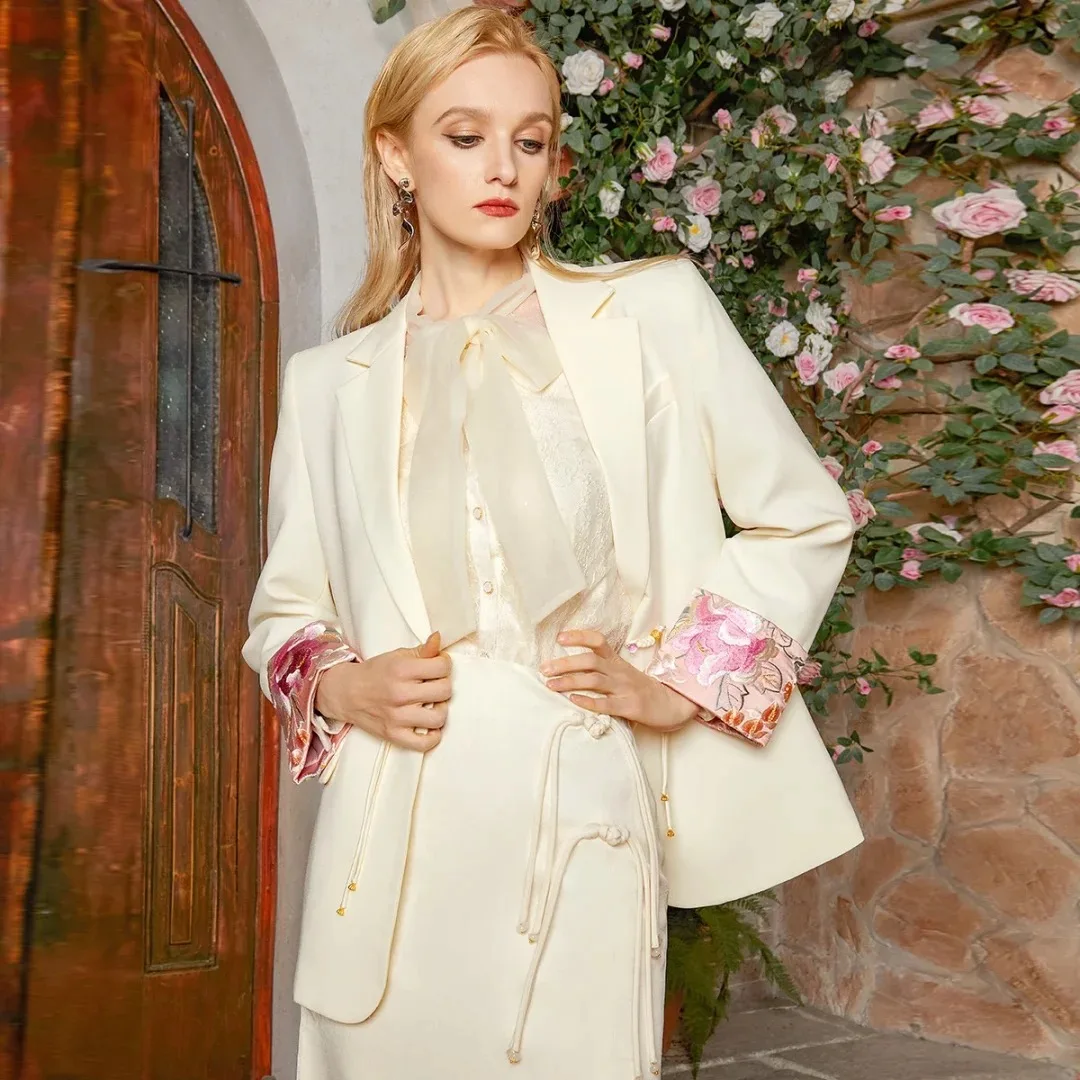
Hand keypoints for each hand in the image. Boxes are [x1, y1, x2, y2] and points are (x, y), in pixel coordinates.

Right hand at [315, 631, 451, 752]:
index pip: (442, 667)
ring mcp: (396, 717)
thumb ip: (422, 650)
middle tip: (434, 684)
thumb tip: (439, 639)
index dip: (444, 664)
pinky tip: (429, 726)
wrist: (346, 692)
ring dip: (440, 710)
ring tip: (432, 704)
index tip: (438, 666)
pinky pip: (423, 744)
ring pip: (438, 717)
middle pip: (444, 691)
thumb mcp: (397, 656)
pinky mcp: (393, 734)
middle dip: (443, 685)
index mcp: (401, 669)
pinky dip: (432, 738)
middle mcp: (400, 693)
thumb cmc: (375, 673)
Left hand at [540, 629, 699, 732]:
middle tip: (544, 668)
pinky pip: (606, 704)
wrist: (673, 704)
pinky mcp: (630, 706)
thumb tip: (569, 665)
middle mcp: (619, 671)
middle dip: (564, 663)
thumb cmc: (641, 688)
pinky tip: (573, 700)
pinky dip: (588, 702)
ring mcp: (625, 688)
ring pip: (594, 681)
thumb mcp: (623, 672)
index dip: (579, 636)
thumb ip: (602, 667)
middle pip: (589, 661)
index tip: (560, 638)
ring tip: (550, 685)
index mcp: (617, 661)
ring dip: (569, 681)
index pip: (598, 641)